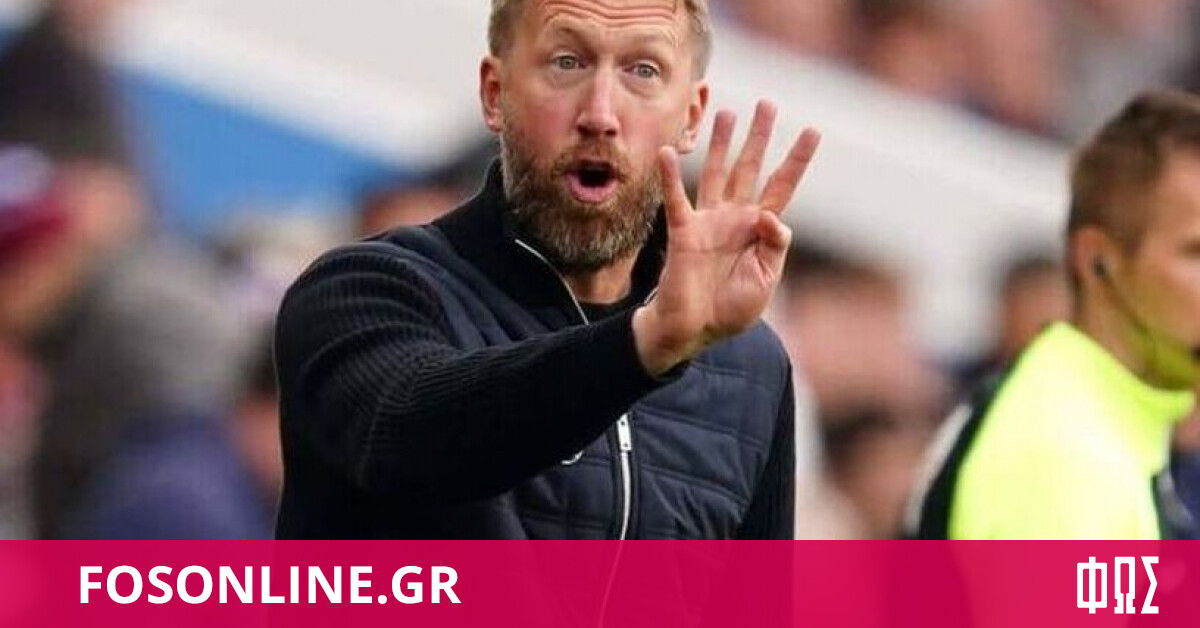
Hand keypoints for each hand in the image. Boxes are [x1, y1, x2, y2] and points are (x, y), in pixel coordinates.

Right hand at [634, 100, 819, 374]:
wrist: (695, 329)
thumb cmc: (731, 309)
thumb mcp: (766, 280)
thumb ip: (774, 246)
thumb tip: (770, 214)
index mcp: (760, 230)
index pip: (782, 186)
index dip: (797, 159)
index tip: (812, 130)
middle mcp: (735, 217)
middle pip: (750, 168)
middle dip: (759, 136)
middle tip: (767, 104)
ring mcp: (709, 221)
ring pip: (716, 172)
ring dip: (720, 143)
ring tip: (725, 112)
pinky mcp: (684, 231)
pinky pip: (676, 199)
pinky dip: (671, 176)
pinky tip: (668, 152)